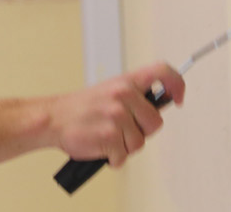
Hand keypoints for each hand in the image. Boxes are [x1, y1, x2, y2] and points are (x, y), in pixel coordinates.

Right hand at [50, 62, 184, 166]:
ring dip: (124, 147)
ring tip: (107, 138)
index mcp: (125, 82)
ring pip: (139, 143)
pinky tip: (101, 148)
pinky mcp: (109, 136)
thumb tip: (157, 108)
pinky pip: (123, 156)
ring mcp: (116, 115)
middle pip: (155, 122)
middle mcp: (123, 95)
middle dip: (142, 132)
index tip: (178, 98)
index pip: (163, 72)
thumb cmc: (80, 109)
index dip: (177, 85)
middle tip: (123, 131)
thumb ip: (133, 97)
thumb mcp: (108, 92)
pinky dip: (113, 158)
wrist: (52, 119)